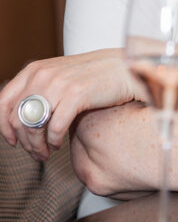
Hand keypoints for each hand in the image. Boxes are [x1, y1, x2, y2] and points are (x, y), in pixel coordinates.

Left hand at [0, 49, 141, 160]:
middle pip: (18, 119)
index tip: (12, 141)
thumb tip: (20, 119)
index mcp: (34, 70)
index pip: (3, 102)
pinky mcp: (76, 95)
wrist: (122, 68)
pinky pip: (55, 128)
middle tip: (36, 153)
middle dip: (24, 143)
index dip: (3, 127)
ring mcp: (59, 84)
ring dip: (37, 146)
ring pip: (34, 126)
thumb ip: (38, 90)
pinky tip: (59, 144)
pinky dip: (54, 142)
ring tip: (46, 153)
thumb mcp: (58, 77)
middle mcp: (42, 75)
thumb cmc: (92, 77)